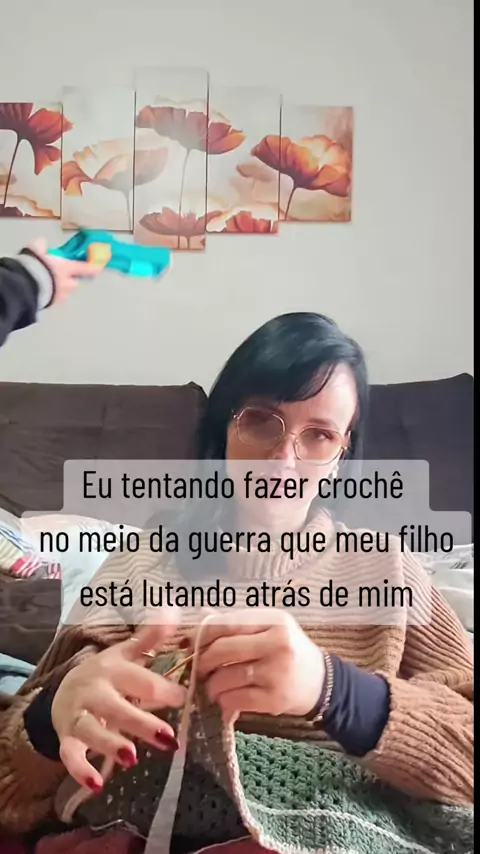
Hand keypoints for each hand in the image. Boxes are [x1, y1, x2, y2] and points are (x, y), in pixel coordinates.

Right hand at [29, 238, 102, 304]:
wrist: (25, 286)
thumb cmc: (34, 266)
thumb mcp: (36, 250)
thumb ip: (41, 246)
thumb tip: (42, 244)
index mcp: (66, 269)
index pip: (83, 268)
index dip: (92, 269)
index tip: (100, 269)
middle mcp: (66, 284)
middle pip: (74, 284)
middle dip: (71, 281)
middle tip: (61, 277)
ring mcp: (59, 297)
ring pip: (64, 294)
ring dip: (60, 290)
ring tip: (49, 286)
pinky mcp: (50, 305)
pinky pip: (53, 300)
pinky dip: (50, 296)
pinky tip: (42, 293)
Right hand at [51, 625, 186, 792]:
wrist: (64, 690)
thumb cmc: (107, 674)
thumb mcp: (126, 654)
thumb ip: (149, 638)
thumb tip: (172, 612)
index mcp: (113, 669)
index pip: (140, 679)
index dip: (163, 689)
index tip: (185, 699)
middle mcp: (94, 691)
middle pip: (116, 707)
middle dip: (141, 722)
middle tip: (169, 738)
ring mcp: (79, 715)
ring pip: (92, 730)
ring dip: (110, 744)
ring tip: (132, 757)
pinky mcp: (67, 738)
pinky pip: (70, 755)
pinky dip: (80, 770)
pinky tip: (97, 785)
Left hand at [196, 610, 324, 721]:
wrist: (322, 682)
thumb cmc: (289, 651)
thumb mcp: (270, 628)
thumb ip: (237, 623)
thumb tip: (201, 615)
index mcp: (274, 621)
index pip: (227, 624)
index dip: (202, 635)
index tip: (192, 645)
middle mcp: (277, 644)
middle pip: (222, 650)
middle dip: (202, 662)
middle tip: (198, 668)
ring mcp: (276, 673)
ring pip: (225, 678)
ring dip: (211, 685)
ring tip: (212, 686)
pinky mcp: (275, 700)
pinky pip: (235, 700)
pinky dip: (223, 701)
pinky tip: (225, 699)